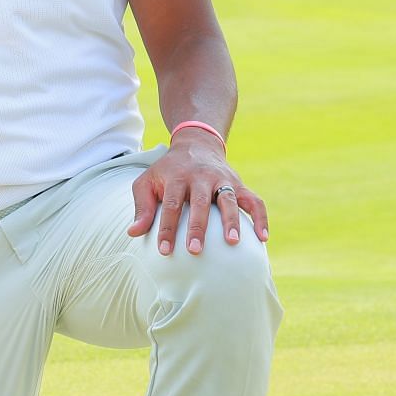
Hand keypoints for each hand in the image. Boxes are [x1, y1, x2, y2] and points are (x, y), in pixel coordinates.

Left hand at [127, 132, 268, 254]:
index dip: (167, 228)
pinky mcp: (239, 184)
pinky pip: (254, 200)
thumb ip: (141, 207)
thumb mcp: (148, 182)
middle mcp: (201, 177)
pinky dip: (260, 217)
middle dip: (197, 227)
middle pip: (200, 202)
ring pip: (229, 199)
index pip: (170, 205)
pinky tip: (263, 237)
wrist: (196, 144)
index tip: (164, 250)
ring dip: (231, 220)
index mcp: (176, 177)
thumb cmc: (167, 171)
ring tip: (232, 242)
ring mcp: (223, 179)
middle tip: (194, 250)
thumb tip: (133, 232)